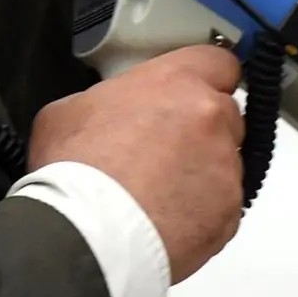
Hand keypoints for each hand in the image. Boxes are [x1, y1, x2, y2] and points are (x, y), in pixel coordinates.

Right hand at [31, 45, 246, 281]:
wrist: (89, 234)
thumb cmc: (75, 171)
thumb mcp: (69, 110)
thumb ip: (107, 98)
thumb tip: (111, 109)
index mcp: (176, 82)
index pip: (219, 62)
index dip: (205, 77)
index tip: (194, 90)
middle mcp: (210, 118)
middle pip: (226, 115)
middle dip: (202, 129)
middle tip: (165, 150)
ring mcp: (226, 168)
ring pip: (226, 163)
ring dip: (203, 172)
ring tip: (159, 194)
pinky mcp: (229, 213)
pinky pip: (222, 206)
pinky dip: (202, 211)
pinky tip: (166, 219)